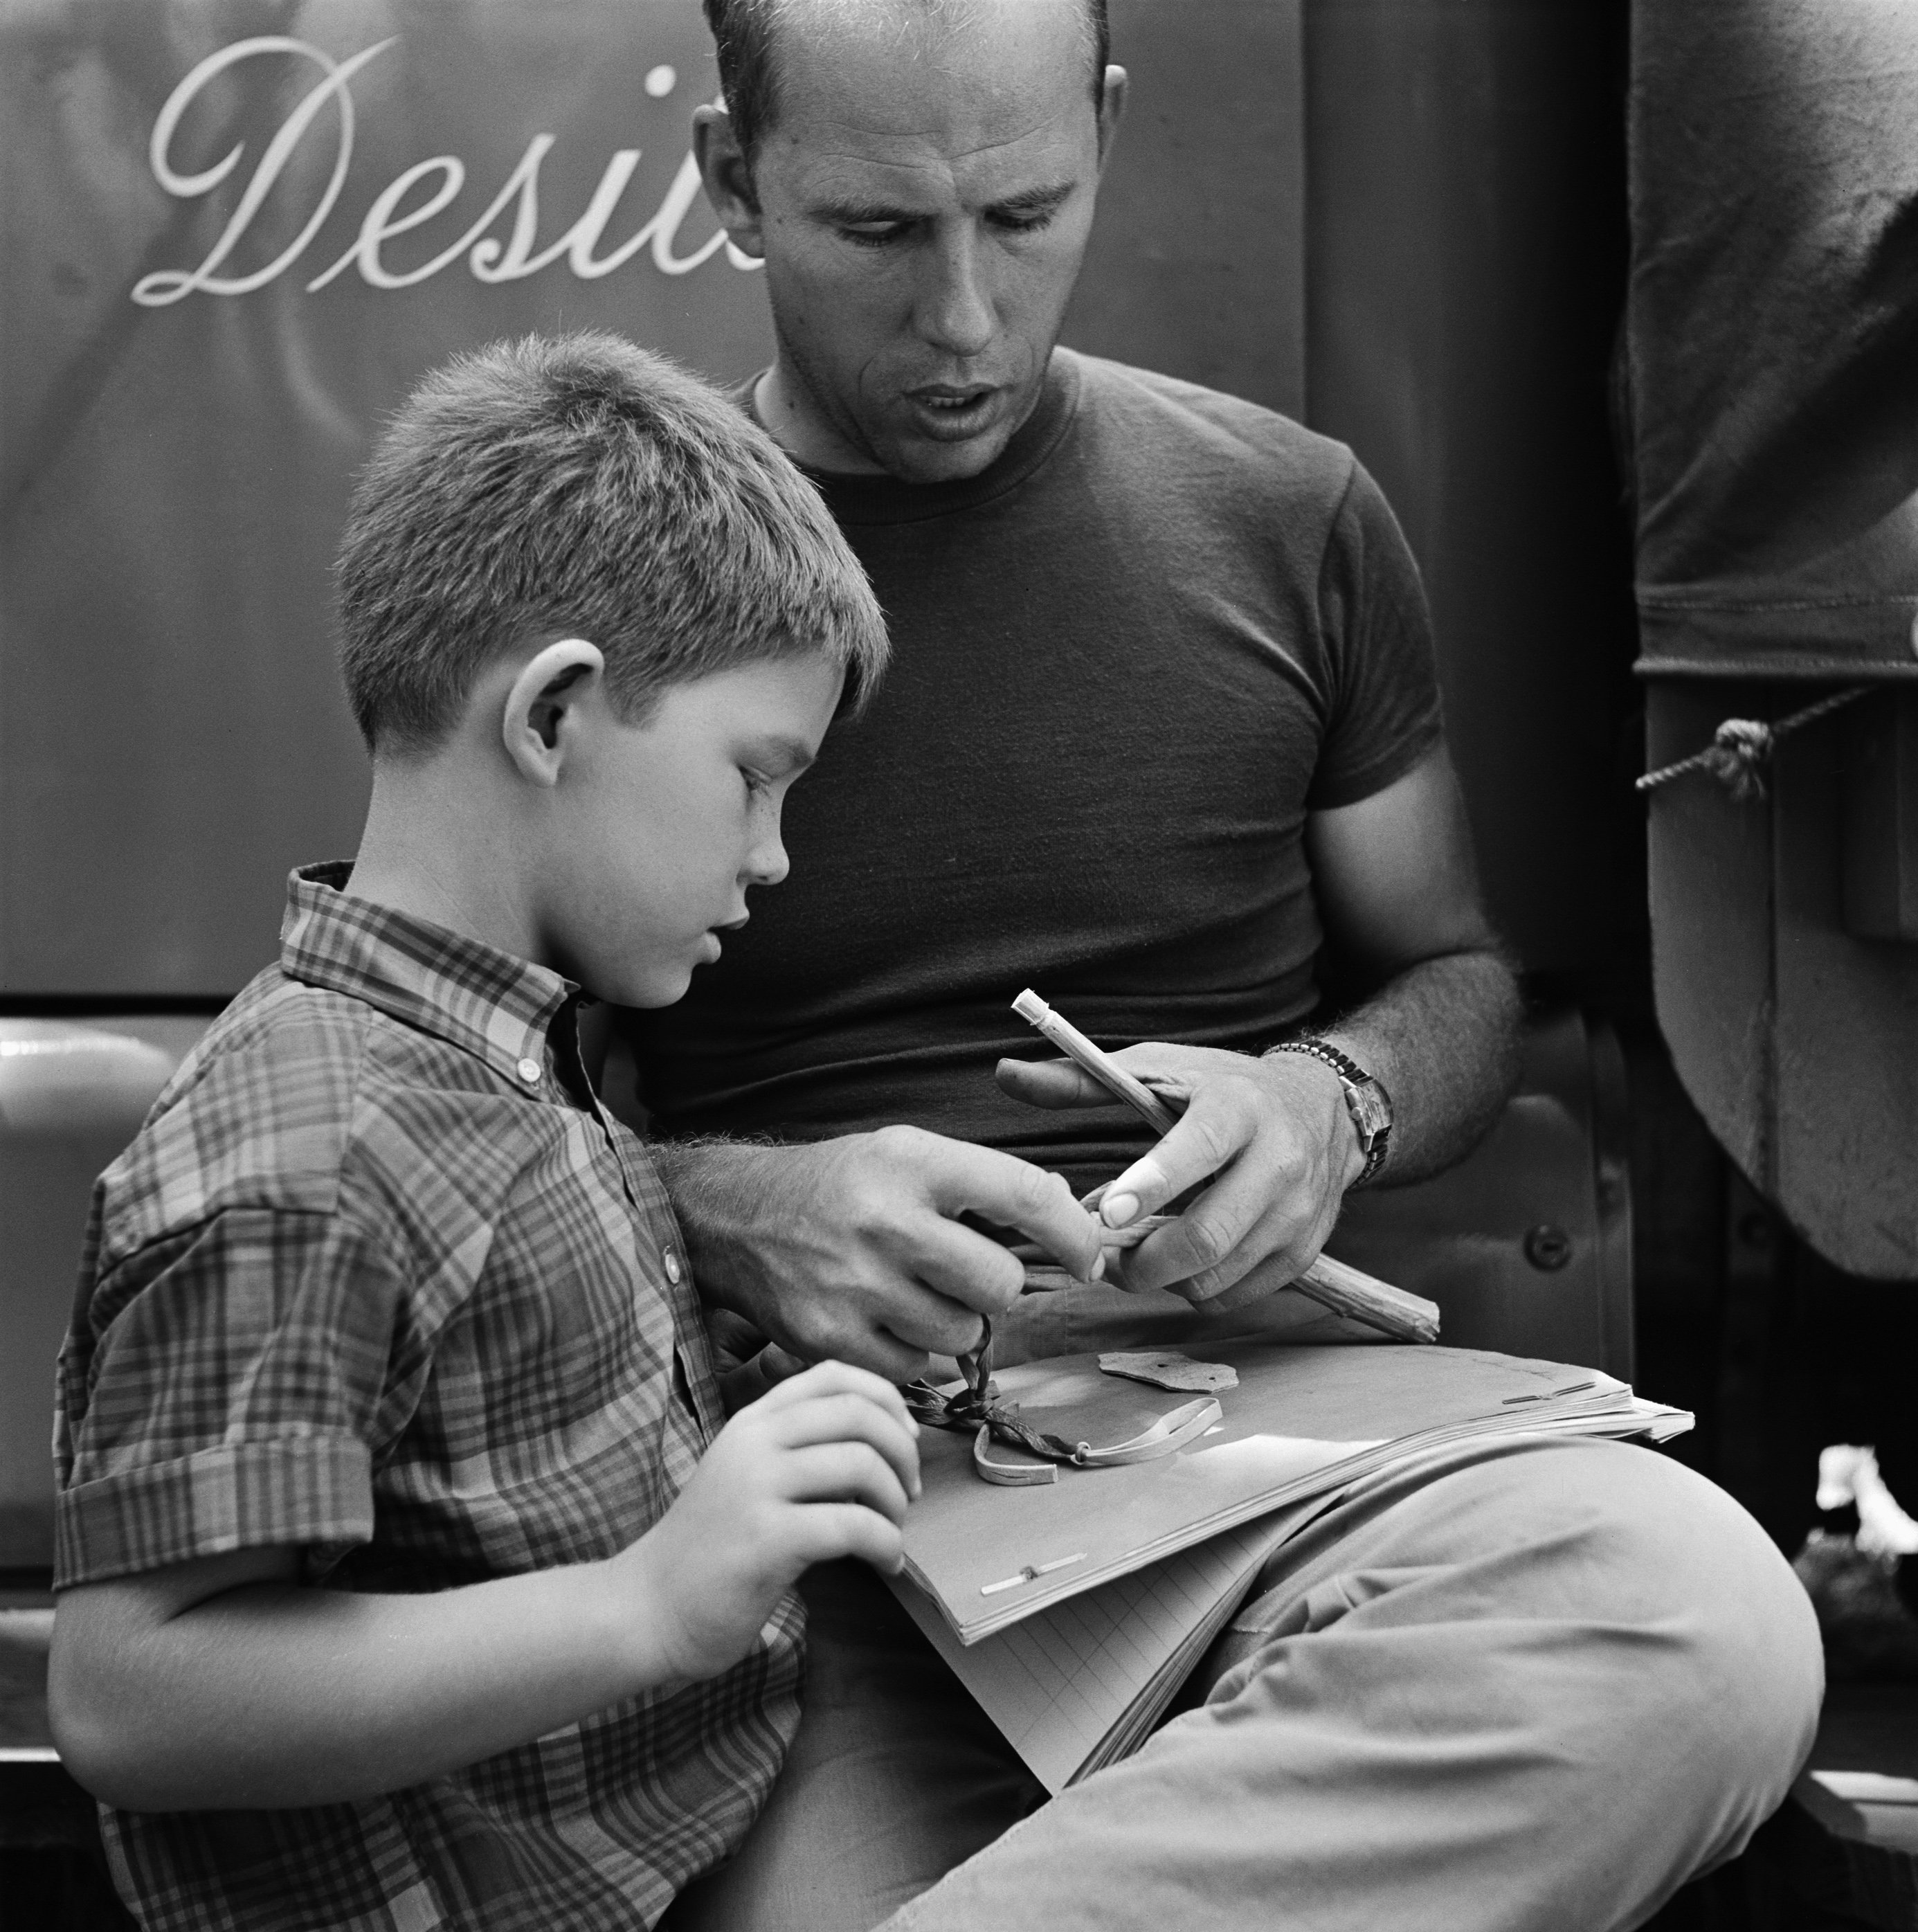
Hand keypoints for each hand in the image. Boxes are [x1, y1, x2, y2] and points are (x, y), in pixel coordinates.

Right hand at [623, 1361, 921, 1684]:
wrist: (649, 1607)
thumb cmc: (712, 1546)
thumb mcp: (748, 1474)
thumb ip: (799, 1449)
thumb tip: (884, 1441)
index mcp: (753, 1420)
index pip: (835, 1373)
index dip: (886, 1399)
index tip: (905, 1438)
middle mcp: (754, 1440)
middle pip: (859, 1412)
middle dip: (903, 1451)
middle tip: (909, 1493)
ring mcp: (757, 1486)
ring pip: (862, 1464)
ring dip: (896, 1501)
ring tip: (893, 1530)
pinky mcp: (766, 1538)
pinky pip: (853, 1526)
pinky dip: (887, 1544)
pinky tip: (885, 1563)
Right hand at [660, 1129, 1105, 1381]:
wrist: (733, 1218)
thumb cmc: (836, 1185)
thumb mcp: (904, 1153)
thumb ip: (980, 1183)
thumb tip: (1069, 1217)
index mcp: (913, 1162)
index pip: (1023, 1195)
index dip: (1072, 1233)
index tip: (1089, 1255)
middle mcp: (885, 1222)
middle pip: (1000, 1284)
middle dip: (994, 1285)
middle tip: (964, 1272)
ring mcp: (855, 1286)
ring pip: (961, 1333)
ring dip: (953, 1320)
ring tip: (912, 1292)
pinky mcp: (830, 1339)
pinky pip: (915, 1367)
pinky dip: (910, 1351)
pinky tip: (881, 1318)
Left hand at [995, 1043, 1364, 1304]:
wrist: (1321, 1110)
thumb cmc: (1221, 1090)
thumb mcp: (1159, 1071)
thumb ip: (1081, 1080)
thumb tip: (1006, 1075)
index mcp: (1237, 1107)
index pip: (1197, 1150)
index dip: (1150, 1184)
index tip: (1104, 1213)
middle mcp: (1279, 1160)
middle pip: (1206, 1236)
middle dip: (1142, 1261)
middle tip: (1104, 1258)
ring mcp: (1298, 1213)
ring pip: (1216, 1276)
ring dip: (1163, 1280)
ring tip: (1139, 1255)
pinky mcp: (1304, 1252)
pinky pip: (1237, 1295)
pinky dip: (1197, 1290)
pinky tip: (1183, 1261)